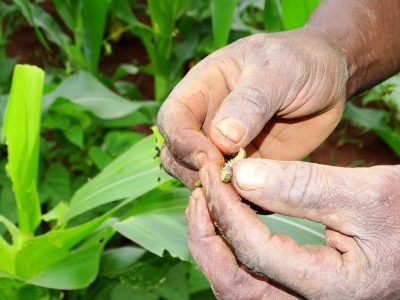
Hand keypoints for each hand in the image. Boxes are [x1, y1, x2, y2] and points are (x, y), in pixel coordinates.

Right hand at [157, 28, 349, 187]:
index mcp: (203, 90)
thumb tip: (221, 139)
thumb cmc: (298, 61)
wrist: (328, 77)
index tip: (211, 156)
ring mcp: (225, 147)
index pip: (172, 119)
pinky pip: (232, 190)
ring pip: (199, 177)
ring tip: (244, 192)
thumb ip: (249, 102)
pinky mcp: (247, 168)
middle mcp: (207, 121)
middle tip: (228, 179)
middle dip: (194, 171)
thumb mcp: (276, 71)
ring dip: (214, 190)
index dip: (182, 141)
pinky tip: (256, 201)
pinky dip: (237, 201)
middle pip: (176, 154)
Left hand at [189, 160, 399, 298]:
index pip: (255, 252)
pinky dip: (231, 249)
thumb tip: (241, 177)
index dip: (228, 209)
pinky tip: (229, 219)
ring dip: (214, 245)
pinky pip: (252, 278)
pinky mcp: (300, 289)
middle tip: (199, 193)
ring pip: (238, 286)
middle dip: (206, 236)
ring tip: (206, 204)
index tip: (215, 173)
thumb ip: (303, 188)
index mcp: (332, 289)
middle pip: (234, 286)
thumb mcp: (366, 193)